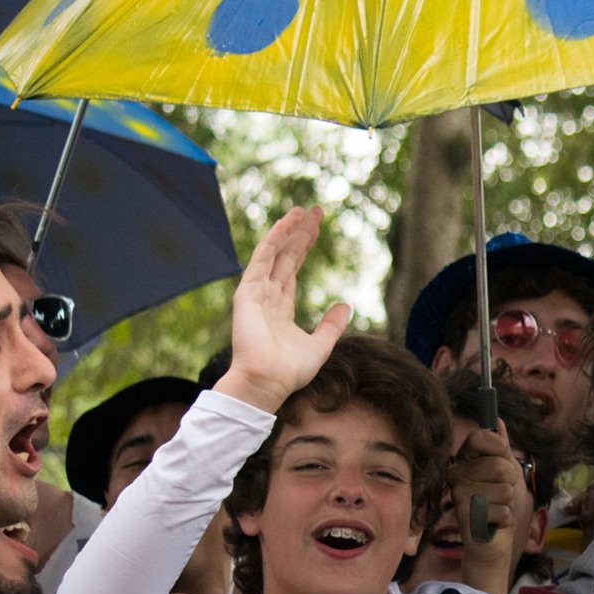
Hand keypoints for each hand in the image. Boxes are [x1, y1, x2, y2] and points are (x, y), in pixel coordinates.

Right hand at [218, 206, 351, 413]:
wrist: (268, 382)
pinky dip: (272, 241)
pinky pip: (261, 260)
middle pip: (286, 256)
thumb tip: (346, 304)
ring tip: (303, 210)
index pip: (293, 268)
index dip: (304, 247)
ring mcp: (256, 292)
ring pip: (274, 253)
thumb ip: (331, 325)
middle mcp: (267, 295)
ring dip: (287, 231)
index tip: (317, 227)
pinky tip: (284, 224)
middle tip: (315, 210)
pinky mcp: (248, 293)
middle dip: (300, 233)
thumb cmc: (290, 370)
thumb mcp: (320, 345)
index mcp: (281, 306)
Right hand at [448, 421, 522, 593]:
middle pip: (499, 465)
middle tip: (502, 494)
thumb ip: (501, 448)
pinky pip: (502, 510)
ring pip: (504, 489)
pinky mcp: (464, 515)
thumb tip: (498, 421)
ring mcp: (458, 494)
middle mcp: (456, 473)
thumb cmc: (500, 504)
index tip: (505, 457)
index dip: (499, 447)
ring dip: (508, 503)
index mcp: (465, 459)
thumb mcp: (507, 472)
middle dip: (511, 483)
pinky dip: (505, 518)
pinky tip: (494, 522)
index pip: (479, 437)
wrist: (493, 541)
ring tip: (497, 508)